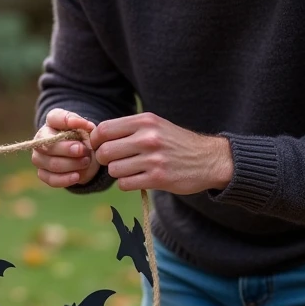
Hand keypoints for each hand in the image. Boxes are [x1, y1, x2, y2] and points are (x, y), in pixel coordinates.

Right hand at [31, 108, 99, 187]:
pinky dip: (65, 179)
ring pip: (51, 163)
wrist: (82, 156)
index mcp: (51, 123)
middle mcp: (40, 139)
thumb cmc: (81, 138)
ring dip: (71, 164)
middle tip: (84, 150)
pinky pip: (51, 179)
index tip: (88, 127)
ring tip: (85, 162)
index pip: (54, 118)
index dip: (69, 122)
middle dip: (68, 149)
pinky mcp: (43, 174)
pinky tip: (77, 176)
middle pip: (49, 145)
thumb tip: (87, 126)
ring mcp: (39, 158)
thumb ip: (84, 125)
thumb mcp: (85, 128)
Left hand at [90, 112, 233, 193]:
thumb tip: (96, 136)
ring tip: (130, 169)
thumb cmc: (175, 142)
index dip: (96, 140)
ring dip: (118, 172)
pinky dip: (127, 183)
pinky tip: (138, 178)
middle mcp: (148, 138)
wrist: (208, 159)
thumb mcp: (155, 125)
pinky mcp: (158, 179)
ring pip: (114, 170)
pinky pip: (125, 184)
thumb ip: (128, 128)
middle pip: (105, 151)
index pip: (104, 130)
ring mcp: (153, 159)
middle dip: (105, 159)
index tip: (101, 146)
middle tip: (115, 160)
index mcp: (145, 121)